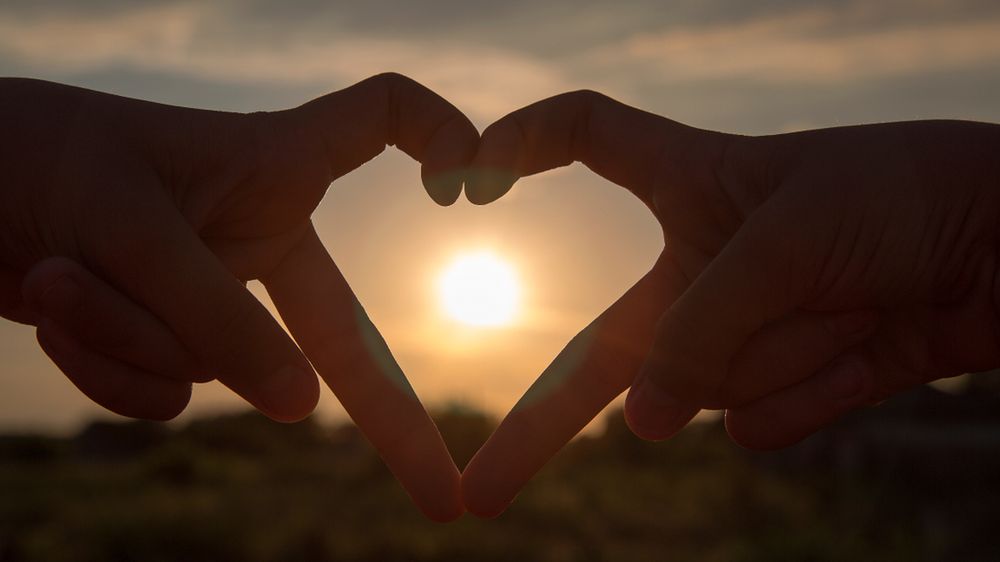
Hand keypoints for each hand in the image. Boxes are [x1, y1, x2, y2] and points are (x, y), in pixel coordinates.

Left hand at [0, 74, 477, 520]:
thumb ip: (218, 316)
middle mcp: (258, 235)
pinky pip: (164, 389)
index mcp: (272, 166)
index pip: (379, 120)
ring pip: (212, 364)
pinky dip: (104, 364)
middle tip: (441, 498)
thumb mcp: (132, 228)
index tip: (479, 173)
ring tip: (65, 274)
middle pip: (347, 332)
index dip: (438, 131)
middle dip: (390, 422)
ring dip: (128, 334)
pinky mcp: (163, 339)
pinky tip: (56, 307)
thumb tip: (300, 410)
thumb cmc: (41, 161)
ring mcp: (214, 296)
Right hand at [459, 90, 999, 515]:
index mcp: (692, 184)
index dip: (524, 142)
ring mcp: (743, 332)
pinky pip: (761, 418)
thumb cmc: (905, 199)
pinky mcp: (791, 382)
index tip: (465, 169)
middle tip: (481, 493)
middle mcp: (702, 265)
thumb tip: (640, 423)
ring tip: (858, 302)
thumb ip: (701, 326)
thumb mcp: (788, 240)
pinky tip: (868, 345)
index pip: (590, 138)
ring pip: (710, 383)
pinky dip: (815, 391)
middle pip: (597, 348)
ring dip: (786, 352)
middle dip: (537, 429)